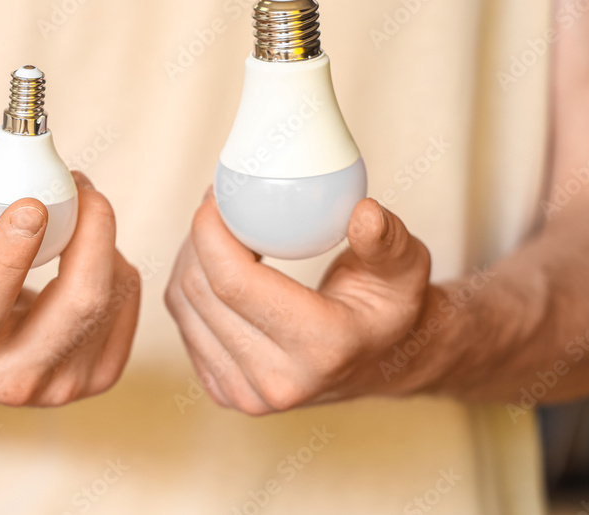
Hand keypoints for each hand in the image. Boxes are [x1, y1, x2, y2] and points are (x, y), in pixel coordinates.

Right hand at [0, 172, 140, 406]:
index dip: (9, 255)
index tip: (30, 204)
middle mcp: (14, 381)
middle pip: (78, 305)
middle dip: (90, 233)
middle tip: (78, 184)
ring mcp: (65, 385)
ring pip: (110, 295)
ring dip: (102, 237)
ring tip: (78, 206)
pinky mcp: (103, 373)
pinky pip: (126, 297)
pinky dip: (113, 259)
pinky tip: (86, 249)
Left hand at [165, 192, 434, 414]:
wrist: (376, 363)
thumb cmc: (389, 305)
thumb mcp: (404, 267)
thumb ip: (387, 240)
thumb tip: (364, 212)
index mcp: (322, 348)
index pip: (234, 284)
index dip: (209, 232)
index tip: (215, 194)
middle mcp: (278, 382)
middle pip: (202, 292)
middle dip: (198, 237)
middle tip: (215, 201)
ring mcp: (247, 394)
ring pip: (184, 306)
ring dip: (190, 258)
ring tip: (218, 228)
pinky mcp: (225, 393)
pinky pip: (184, 324)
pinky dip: (190, 285)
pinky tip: (214, 263)